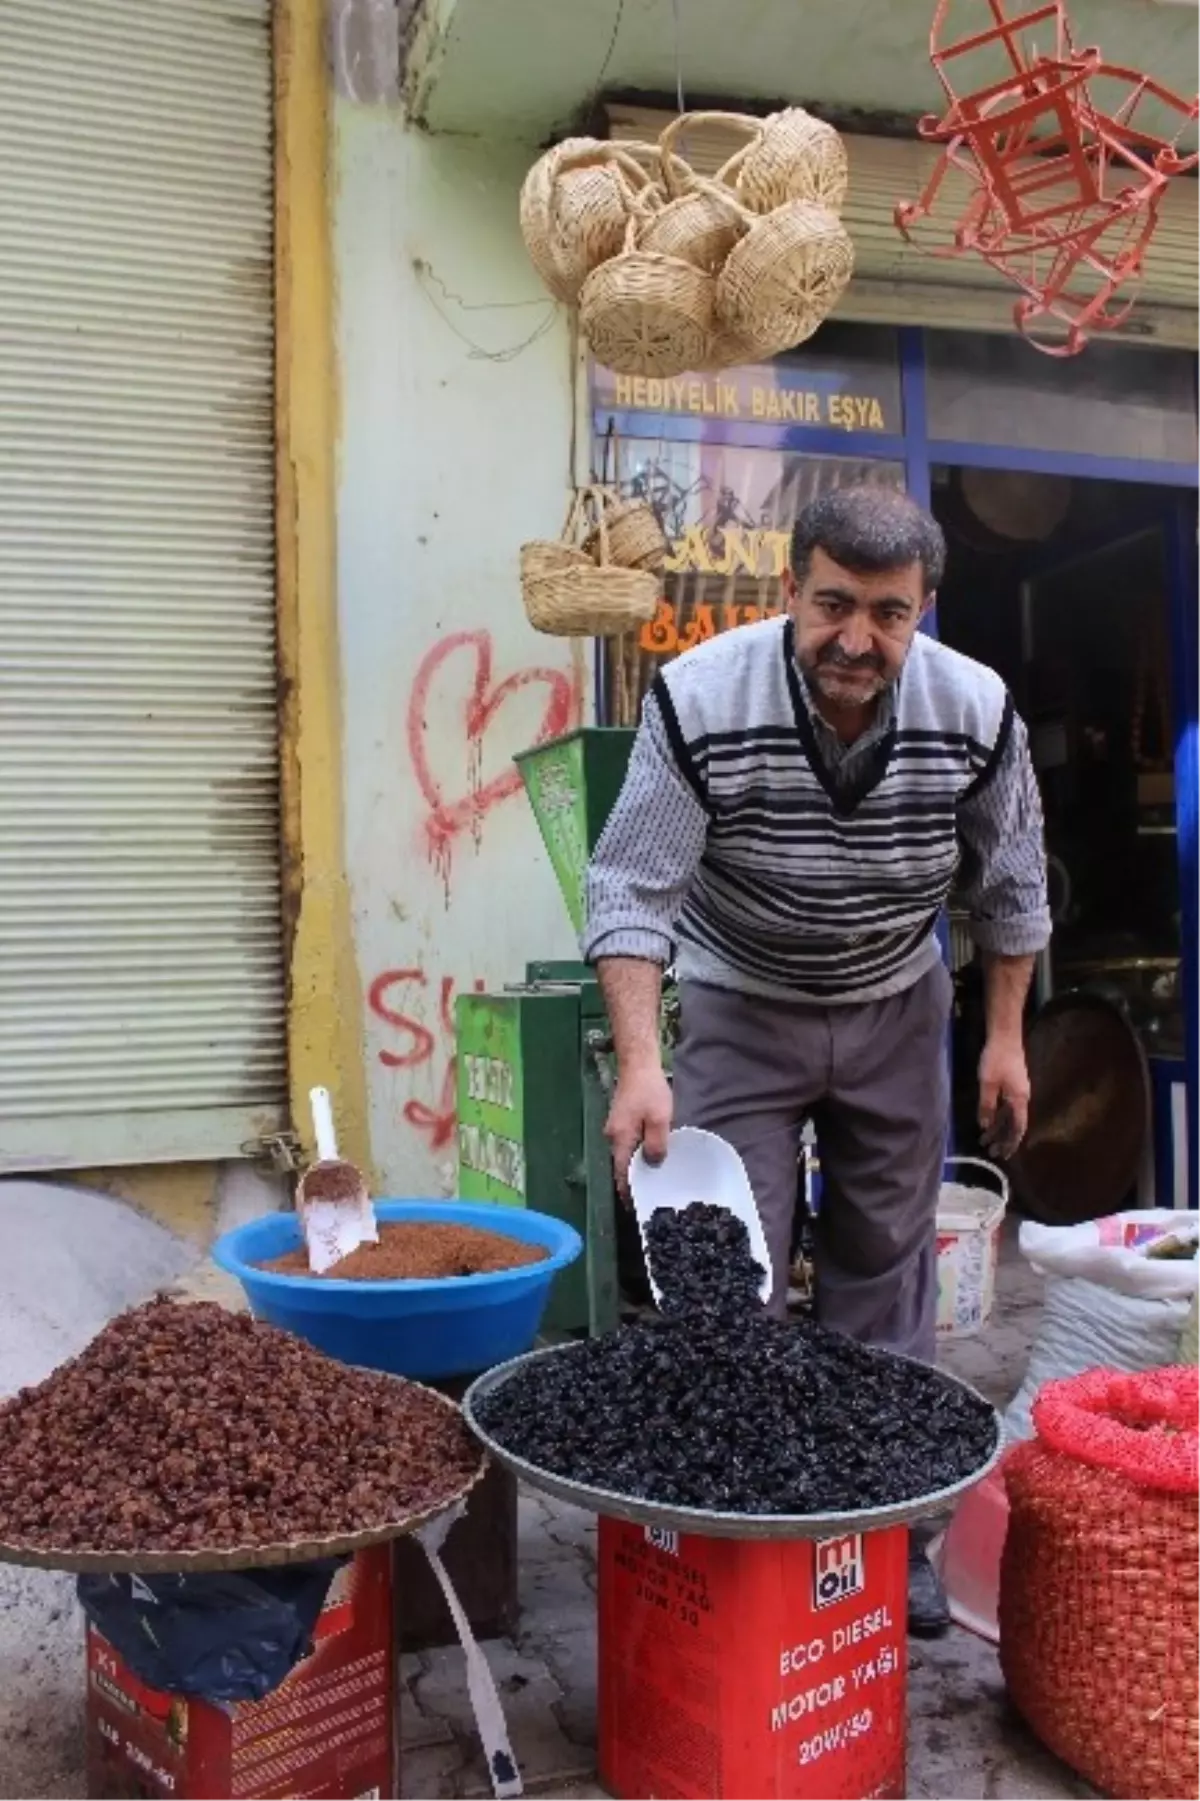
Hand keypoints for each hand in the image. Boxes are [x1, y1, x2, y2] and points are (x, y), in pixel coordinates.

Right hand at [604, 1062, 672, 1201]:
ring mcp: (614, 1128)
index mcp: (621, 1138)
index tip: (635, 1207)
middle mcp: (612, 1136)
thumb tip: (653, 1165)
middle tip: (648, 1196)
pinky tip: (649, 1155)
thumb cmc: (650, 1091)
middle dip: (631, 1181)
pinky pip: (627, 1143)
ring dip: (634, 1167)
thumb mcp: (659, 1119)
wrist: (637, 1065)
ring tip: (651, 1180)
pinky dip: (635, 1153)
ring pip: (624, 1154)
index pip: (621, 1173)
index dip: (627, 1191)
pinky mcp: (620, 1120)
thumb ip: (656, 1144)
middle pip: (620, 1165)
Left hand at [978, 1036, 1030, 1160]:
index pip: (1018, 1128)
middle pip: (1015, 1124)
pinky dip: (999, 1116)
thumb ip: (986, 1105)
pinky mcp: (1013, 1084)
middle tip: (991, 1151)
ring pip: (1010, 1115)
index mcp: (1019, 1100)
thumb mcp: (988, 1083)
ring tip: (986, 1139)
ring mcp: (1018, 1091)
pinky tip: (990, 1121)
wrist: (1005, 1036)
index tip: (1004, 1155)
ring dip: (999, 1128)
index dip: (1011, 1142)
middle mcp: (1022, 1098)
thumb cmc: (996, 1059)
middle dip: (1004, 1139)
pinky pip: (1007, 1107)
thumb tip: (985, 1126)